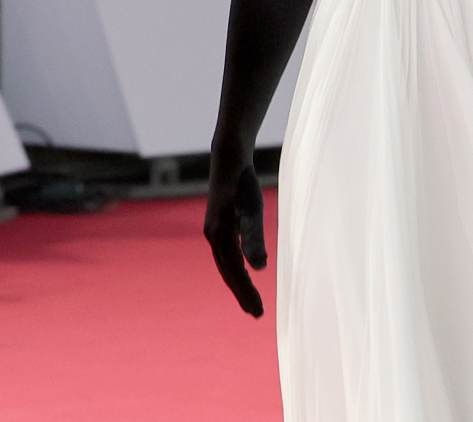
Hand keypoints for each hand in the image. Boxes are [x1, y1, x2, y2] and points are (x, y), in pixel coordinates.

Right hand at [203, 146, 267, 316]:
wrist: (229, 158)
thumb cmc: (243, 183)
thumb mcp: (253, 210)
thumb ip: (254, 238)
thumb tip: (259, 269)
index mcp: (219, 236)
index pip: (235, 273)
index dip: (246, 293)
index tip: (258, 314)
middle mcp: (213, 236)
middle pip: (228, 272)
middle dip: (241, 293)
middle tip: (256, 314)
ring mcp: (214, 230)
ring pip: (226, 264)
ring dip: (237, 282)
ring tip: (250, 299)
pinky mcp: (219, 224)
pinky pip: (226, 254)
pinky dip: (235, 267)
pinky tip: (244, 269)